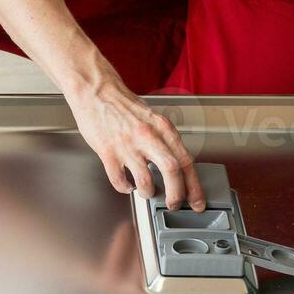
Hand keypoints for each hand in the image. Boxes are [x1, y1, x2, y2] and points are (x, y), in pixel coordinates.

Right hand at [67, 83, 205, 210]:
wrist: (96, 91)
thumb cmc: (123, 105)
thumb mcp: (152, 119)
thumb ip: (164, 140)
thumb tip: (176, 166)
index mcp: (162, 128)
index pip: (186, 161)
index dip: (194, 186)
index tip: (196, 201)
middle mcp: (148, 136)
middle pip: (172, 171)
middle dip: (176, 195)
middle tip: (174, 203)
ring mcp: (127, 145)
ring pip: (145, 181)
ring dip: (148, 192)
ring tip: (147, 191)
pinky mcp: (107, 152)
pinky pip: (119, 180)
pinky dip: (125, 188)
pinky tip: (127, 185)